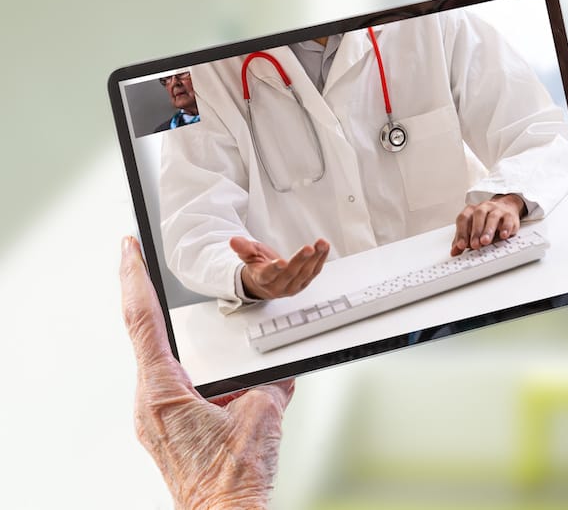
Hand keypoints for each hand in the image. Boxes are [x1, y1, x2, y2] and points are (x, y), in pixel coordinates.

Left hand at [121, 236, 293, 509]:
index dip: (134, 278)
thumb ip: (269, 382)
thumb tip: (278, 371)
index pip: (143, 321)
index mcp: (163, 392)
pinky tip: (218, 375)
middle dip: (154, 301)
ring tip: (200, 325)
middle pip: (147, 337)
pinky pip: (174, 387)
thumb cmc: (234, 480)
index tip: (128, 248)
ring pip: (163, 364)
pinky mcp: (168, 432)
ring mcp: (156, 420)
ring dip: (180, 340)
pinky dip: (192, 369)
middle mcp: (151, 404)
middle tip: (151, 263)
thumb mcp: (263, 414)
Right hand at [230, 236, 329, 300]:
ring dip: (315, 258)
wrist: (265, 284)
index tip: (281, 262)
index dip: (275, 269)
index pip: (269, 276)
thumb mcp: (248, 256)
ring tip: (321, 244)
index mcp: (263, 280)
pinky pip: (314, 272)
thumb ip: (243, 248)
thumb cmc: (258, 267)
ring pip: (305, 273)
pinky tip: (324, 248)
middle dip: (301, 260)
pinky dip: (320, 259)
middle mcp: (279, 286)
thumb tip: (234, 241)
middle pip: (291, 273)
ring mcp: (293, 286)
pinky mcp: (304, 283)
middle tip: (309, 248)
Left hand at [450, 193, 525, 255]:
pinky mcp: (510, 215)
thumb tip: (454, 251)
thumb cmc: (486, 220)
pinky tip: (503, 236)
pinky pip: (508, 220)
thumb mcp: (472, 228)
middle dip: (475, 231)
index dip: (461, 232)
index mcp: (472, 210)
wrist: (505, 207)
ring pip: (492, 217)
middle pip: (478, 215)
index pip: (463, 219)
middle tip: (474, 245)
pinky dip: (506, 228)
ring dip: (488, 230)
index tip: (461, 245)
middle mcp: (484, 207)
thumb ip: (463, 239)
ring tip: (485, 241)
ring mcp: (497, 210)